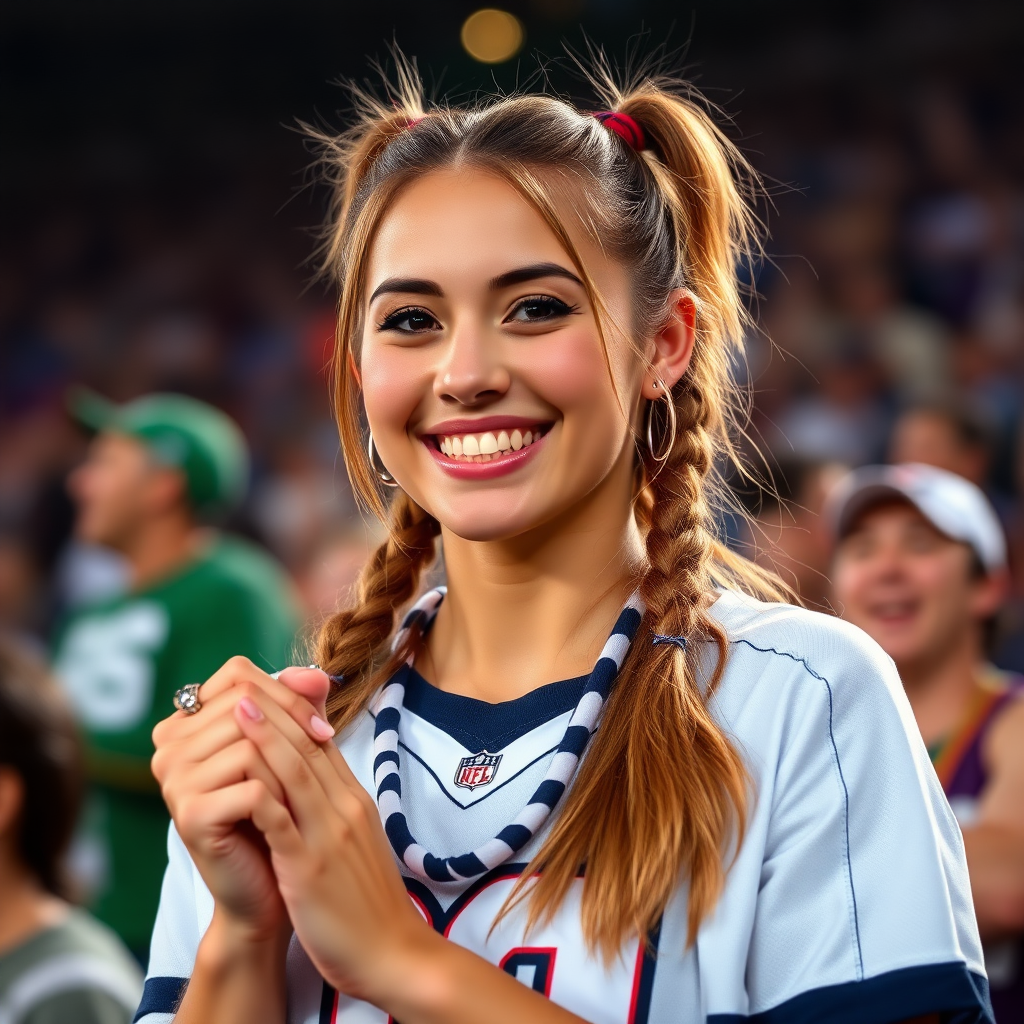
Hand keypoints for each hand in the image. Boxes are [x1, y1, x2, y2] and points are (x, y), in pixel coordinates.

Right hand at [151, 658, 335, 940]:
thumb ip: (300, 703)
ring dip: (290, 762)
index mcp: (183, 722)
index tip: (321, 724)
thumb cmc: (280, 810)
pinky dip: (282, 796)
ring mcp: (173, 780)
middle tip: (326, 747)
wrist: (274, 886)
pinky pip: (253, 783)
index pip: (238, 674)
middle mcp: (168, 745)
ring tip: (303, 790)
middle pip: (245, 702)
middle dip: (295, 722)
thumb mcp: (290, 747)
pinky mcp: (189, 815)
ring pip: (250, 739)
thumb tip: (318, 673)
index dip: (286, 691)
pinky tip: (290, 816)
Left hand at [229, 686, 433, 1004]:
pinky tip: (240, 775)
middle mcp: (345, 808)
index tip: (266, 692)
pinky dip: (261, 791)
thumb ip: (334, 808)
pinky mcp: (310, 867)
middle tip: (247, 684)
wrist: (394, 952)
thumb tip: (312, 782)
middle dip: (276, 710)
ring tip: (239, 708)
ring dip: (266, 736)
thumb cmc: (369, 902)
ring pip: (297, 772)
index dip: (293, 714)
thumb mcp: (355, 842)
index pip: (322, 743)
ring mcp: (330, 834)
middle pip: (309, 745)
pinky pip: (283, 821)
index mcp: (355, 800)